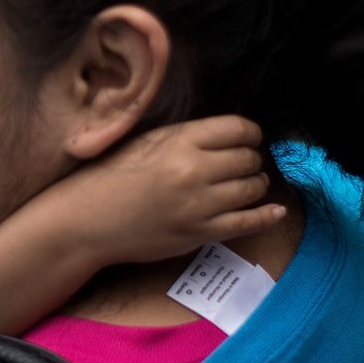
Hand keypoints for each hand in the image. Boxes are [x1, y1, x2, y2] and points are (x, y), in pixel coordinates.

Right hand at [47, 115, 284, 266]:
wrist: (87, 219)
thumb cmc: (111, 176)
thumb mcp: (147, 141)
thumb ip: (187, 137)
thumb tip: (228, 136)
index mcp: (180, 140)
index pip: (239, 129)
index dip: (250, 134)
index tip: (249, 139)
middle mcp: (194, 170)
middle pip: (248, 158)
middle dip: (251, 160)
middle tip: (244, 164)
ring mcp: (199, 205)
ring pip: (252, 189)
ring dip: (256, 185)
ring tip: (249, 184)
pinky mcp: (200, 234)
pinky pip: (248, 222)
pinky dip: (267, 215)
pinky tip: (276, 210)